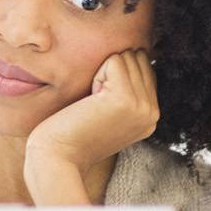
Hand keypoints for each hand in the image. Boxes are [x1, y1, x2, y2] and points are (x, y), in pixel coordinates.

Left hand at [25, 48, 159, 177]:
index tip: (99, 103)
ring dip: (102, 72)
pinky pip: (114, 61)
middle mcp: (152, 112)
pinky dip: (96, 73)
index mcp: (150, 116)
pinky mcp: (125, 100)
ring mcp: (142, 107)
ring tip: (92, 102)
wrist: (58, 157)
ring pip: (127, 57)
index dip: (116, 75)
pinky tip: (89, 99)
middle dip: (111, 70)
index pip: (144, 69)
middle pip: (138, 59)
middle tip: (94, 102)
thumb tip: (133, 53)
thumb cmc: (72, 132)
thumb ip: (126, 91)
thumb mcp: (108, 113)